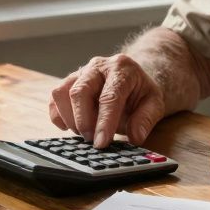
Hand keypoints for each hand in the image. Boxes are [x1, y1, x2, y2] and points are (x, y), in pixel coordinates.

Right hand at [48, 54, 166, 147]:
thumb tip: (135, 137)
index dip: (104, 122)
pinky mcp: (69, 81)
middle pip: (80, 91)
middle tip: (91, 141)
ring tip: (84, 134)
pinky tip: (70, 127)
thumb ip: (146, 120)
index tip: (101, 143)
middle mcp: (98, 66)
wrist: (132, 79)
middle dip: (83, 121)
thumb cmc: (141, 92)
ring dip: (69, 118)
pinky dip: (58, 115)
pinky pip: (55, 97)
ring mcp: (80, 72)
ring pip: (62, 92)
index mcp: (122, 69)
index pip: (110, 96)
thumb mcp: (154, 104)